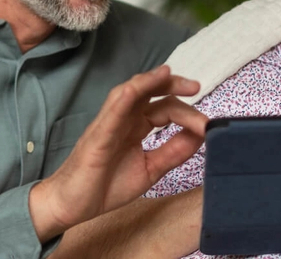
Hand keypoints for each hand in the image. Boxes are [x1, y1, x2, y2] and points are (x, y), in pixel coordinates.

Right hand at [29, 66, 207, 240]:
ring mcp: (109, 124)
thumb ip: (173, 152)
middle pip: (150, 93)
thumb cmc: (104, 186)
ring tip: (170, 75)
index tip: (208, 126)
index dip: (188, 114)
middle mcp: (123, 119)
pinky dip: (125, 97)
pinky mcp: (97, 135)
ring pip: (130, 92)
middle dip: (173, 85)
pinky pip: (111, 111)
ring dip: (149, 81)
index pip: (165, 109)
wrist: (72, 206)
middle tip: (197, 87)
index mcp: (136, 127)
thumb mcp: (150, 169)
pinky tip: (136, 88)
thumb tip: (201, 136)